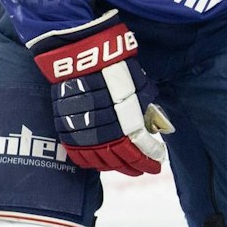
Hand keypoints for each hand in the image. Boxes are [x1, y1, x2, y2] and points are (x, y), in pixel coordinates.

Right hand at [29, 11, 165, 176]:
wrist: (80, 57)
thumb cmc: (114, 68)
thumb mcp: (140, 87)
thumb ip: (146, 108)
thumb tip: (153, 125)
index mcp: (127, 123)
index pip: (142, 148)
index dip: (151, 157)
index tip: (159, 162)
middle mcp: (105, 132)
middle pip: (122, 159)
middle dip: (136, 165)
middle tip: (145, 169)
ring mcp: (84, 133)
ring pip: (101, 160)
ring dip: (115, 166)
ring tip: (126, 168)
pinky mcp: (67, 129)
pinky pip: (78, 153)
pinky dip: (91, 161)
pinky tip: (99, 163)